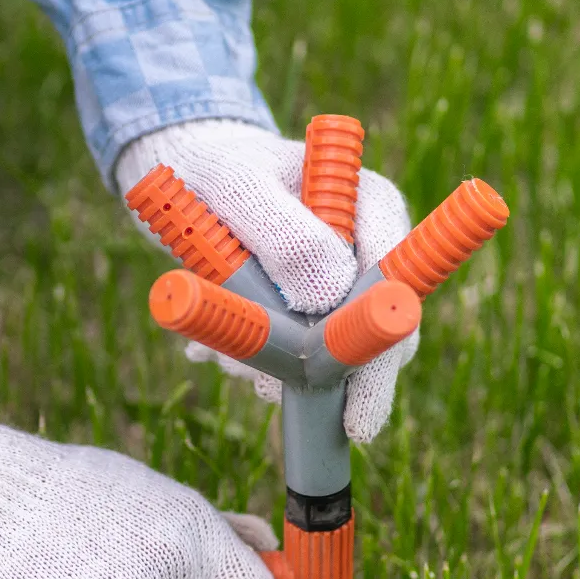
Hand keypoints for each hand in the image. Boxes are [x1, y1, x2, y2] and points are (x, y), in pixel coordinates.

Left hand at [114, 118, 418, 441]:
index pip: (395, 281)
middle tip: (310, 414)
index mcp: (369, 205)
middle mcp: (363, 247)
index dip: (384, 341)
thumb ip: (286, 234)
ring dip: (278, 369)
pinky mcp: (300, 308)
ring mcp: (334, 282)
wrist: (184, 169)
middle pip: (375, 329)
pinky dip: (254, 361)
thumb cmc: (218, 164)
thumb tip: (328, 297)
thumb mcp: (239, 185)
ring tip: (225, 358)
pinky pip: (289, 352)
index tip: (362, 396)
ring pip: (328, 350)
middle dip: (335, 374)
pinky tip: (213, 349)